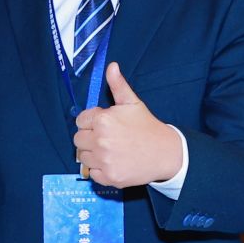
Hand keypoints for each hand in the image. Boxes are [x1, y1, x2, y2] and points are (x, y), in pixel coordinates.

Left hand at [73, 63, 181, 188]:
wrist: (165, 153)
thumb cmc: (147, 127)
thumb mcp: (133, 103)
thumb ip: (118, 85)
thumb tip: (112, 66)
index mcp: (103, 120)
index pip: (80, 120)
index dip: (91, 122)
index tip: (105, 125)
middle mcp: (100, 140)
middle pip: (77, 139)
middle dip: (89, 137)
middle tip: (107, 138)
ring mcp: (104, 160)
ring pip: (82, 156)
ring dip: (93, 154)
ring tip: (111, 150)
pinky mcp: (109, 177)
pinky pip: (92, 173)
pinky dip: (100, 169)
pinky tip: (114, 162)